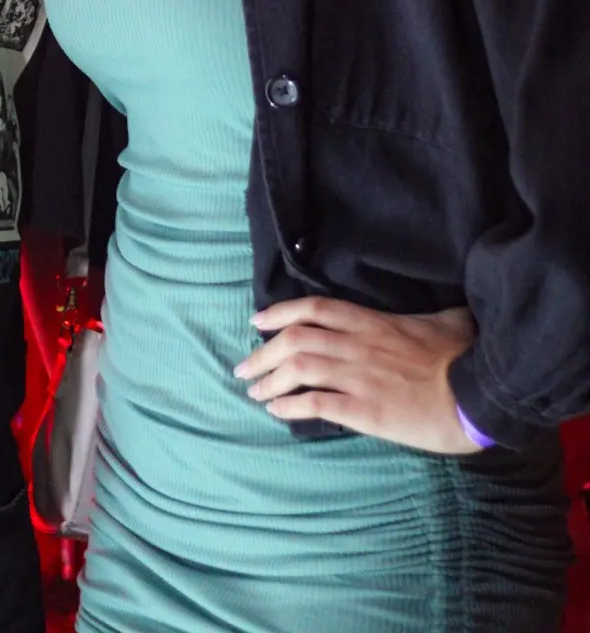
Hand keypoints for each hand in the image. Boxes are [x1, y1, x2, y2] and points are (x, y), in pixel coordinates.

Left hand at [234, 296, 480, 454]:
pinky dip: (291, 406)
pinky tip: (278, 411)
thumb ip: (425, 314)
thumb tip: (435, 311)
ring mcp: (358, 376)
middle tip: (244, 367)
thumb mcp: (445, 320)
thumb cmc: (464, 358)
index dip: (280, 312)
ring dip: (269, 380)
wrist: (477, 397)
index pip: (314, 308)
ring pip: (298, 369)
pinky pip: (316, 404)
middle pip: (295, 339)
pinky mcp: (364, 410)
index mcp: (372, 322)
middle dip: (263, 352)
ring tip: (254, 392)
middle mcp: (357, 344)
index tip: (257, 321)